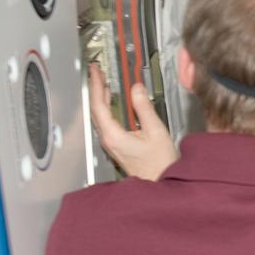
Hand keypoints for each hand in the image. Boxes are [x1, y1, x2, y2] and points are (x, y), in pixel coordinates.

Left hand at [88, 63, 177, 179]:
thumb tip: (136, 90)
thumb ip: (144, 108)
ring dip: (101, 97)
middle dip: (97, 88)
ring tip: (104, 83)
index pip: (99, 105)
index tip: (96, 71)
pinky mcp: (116, 145)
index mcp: (114, 136)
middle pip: (96, 109)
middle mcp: (108, 140)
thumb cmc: (159, 164)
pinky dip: (107, 108)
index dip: (97, 85)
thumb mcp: (156, 131)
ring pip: (100, 116)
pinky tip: (113, 102)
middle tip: (97, 72)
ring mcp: (111, 143)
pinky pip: (106, 122)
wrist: (159, 182)